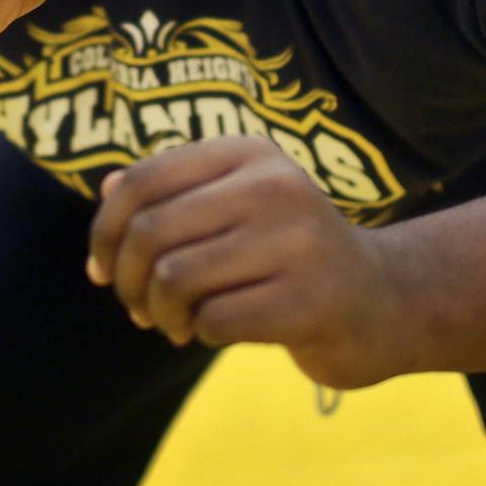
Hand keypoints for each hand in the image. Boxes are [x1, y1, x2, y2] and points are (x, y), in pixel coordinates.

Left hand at [87, 136, 415, 390]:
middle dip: (128, 282)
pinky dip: (201, 333)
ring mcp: (297, 241)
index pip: (141, 181)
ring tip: (179, 323)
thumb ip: (173, 195)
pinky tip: (216, 332)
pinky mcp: (309, 300)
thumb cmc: (288, 254)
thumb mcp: (237, 207)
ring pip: (175, 278)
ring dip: (162, 314)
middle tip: (140, 307)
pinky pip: (213, 320)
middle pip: (151, 233)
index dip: (104, 232)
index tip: (102, 269)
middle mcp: (274, 185)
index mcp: (249, 152)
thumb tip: (107, 188)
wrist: (384, 300)